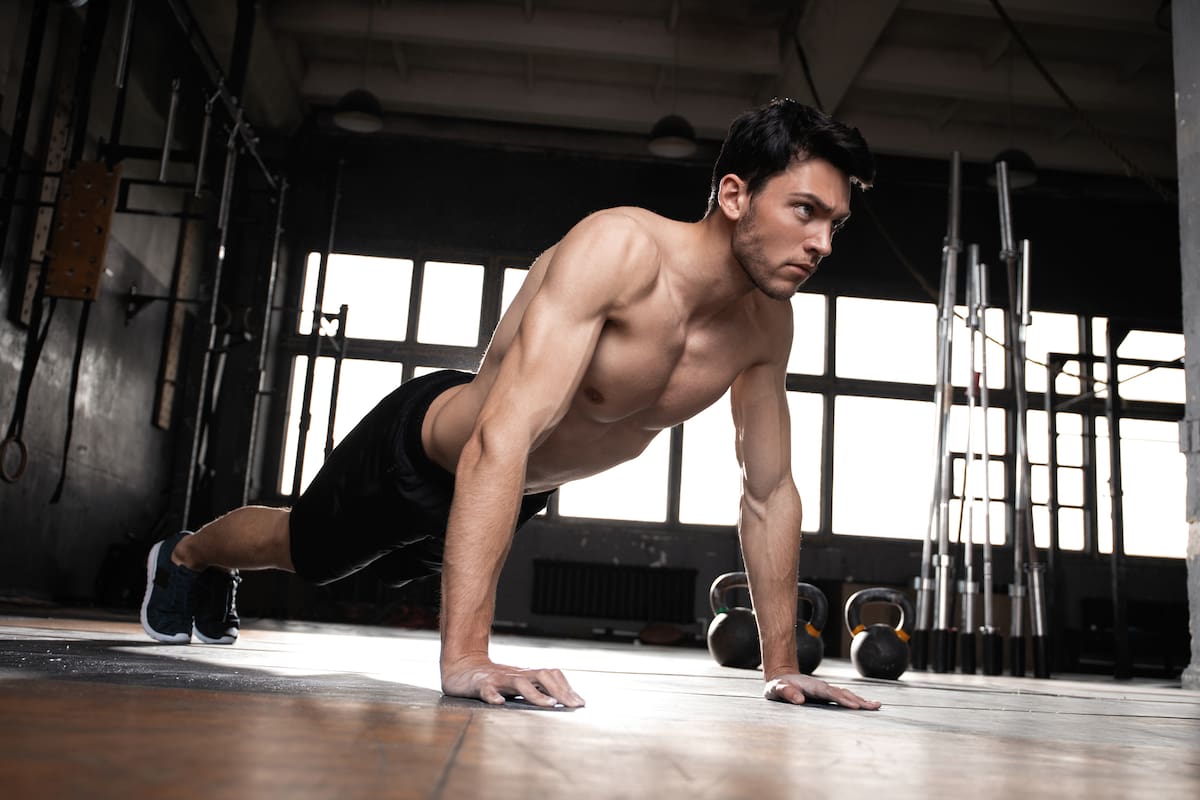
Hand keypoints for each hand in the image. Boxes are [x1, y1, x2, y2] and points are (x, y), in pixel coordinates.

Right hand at [441, 656, 585, 707]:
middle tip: (572, 706)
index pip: (551, 676)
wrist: (462, 667)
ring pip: (519, 683)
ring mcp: (498, 679)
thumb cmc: (494, 679)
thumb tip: (561, 701)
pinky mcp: (479, 685)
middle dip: (559, 691)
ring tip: (550, 705)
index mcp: (526, 675)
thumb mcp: (518, 684)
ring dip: (536, 694)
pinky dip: (493, 696)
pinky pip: (487, 690)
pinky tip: (499, 703)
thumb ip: (536, 690)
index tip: (580, 703)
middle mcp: (515, 675)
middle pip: (542, 676)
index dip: (567, 688)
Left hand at [764, 673, 880, 709]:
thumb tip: (799, 699)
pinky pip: (844, 696)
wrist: (782, 677)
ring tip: (876, 705)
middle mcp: (822, 687)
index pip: (829, 693)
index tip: (854, 705)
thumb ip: (786, 692)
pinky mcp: (827, 695)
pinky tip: (867, 705)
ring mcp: (826, 690)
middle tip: (874, 706)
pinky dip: (856, 700)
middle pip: (843, 693)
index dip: (842, 699)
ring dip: (861, 700)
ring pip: (846, 694)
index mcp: (812, 686)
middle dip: (858, 700)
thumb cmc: (778, 686)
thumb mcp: (776, 689)